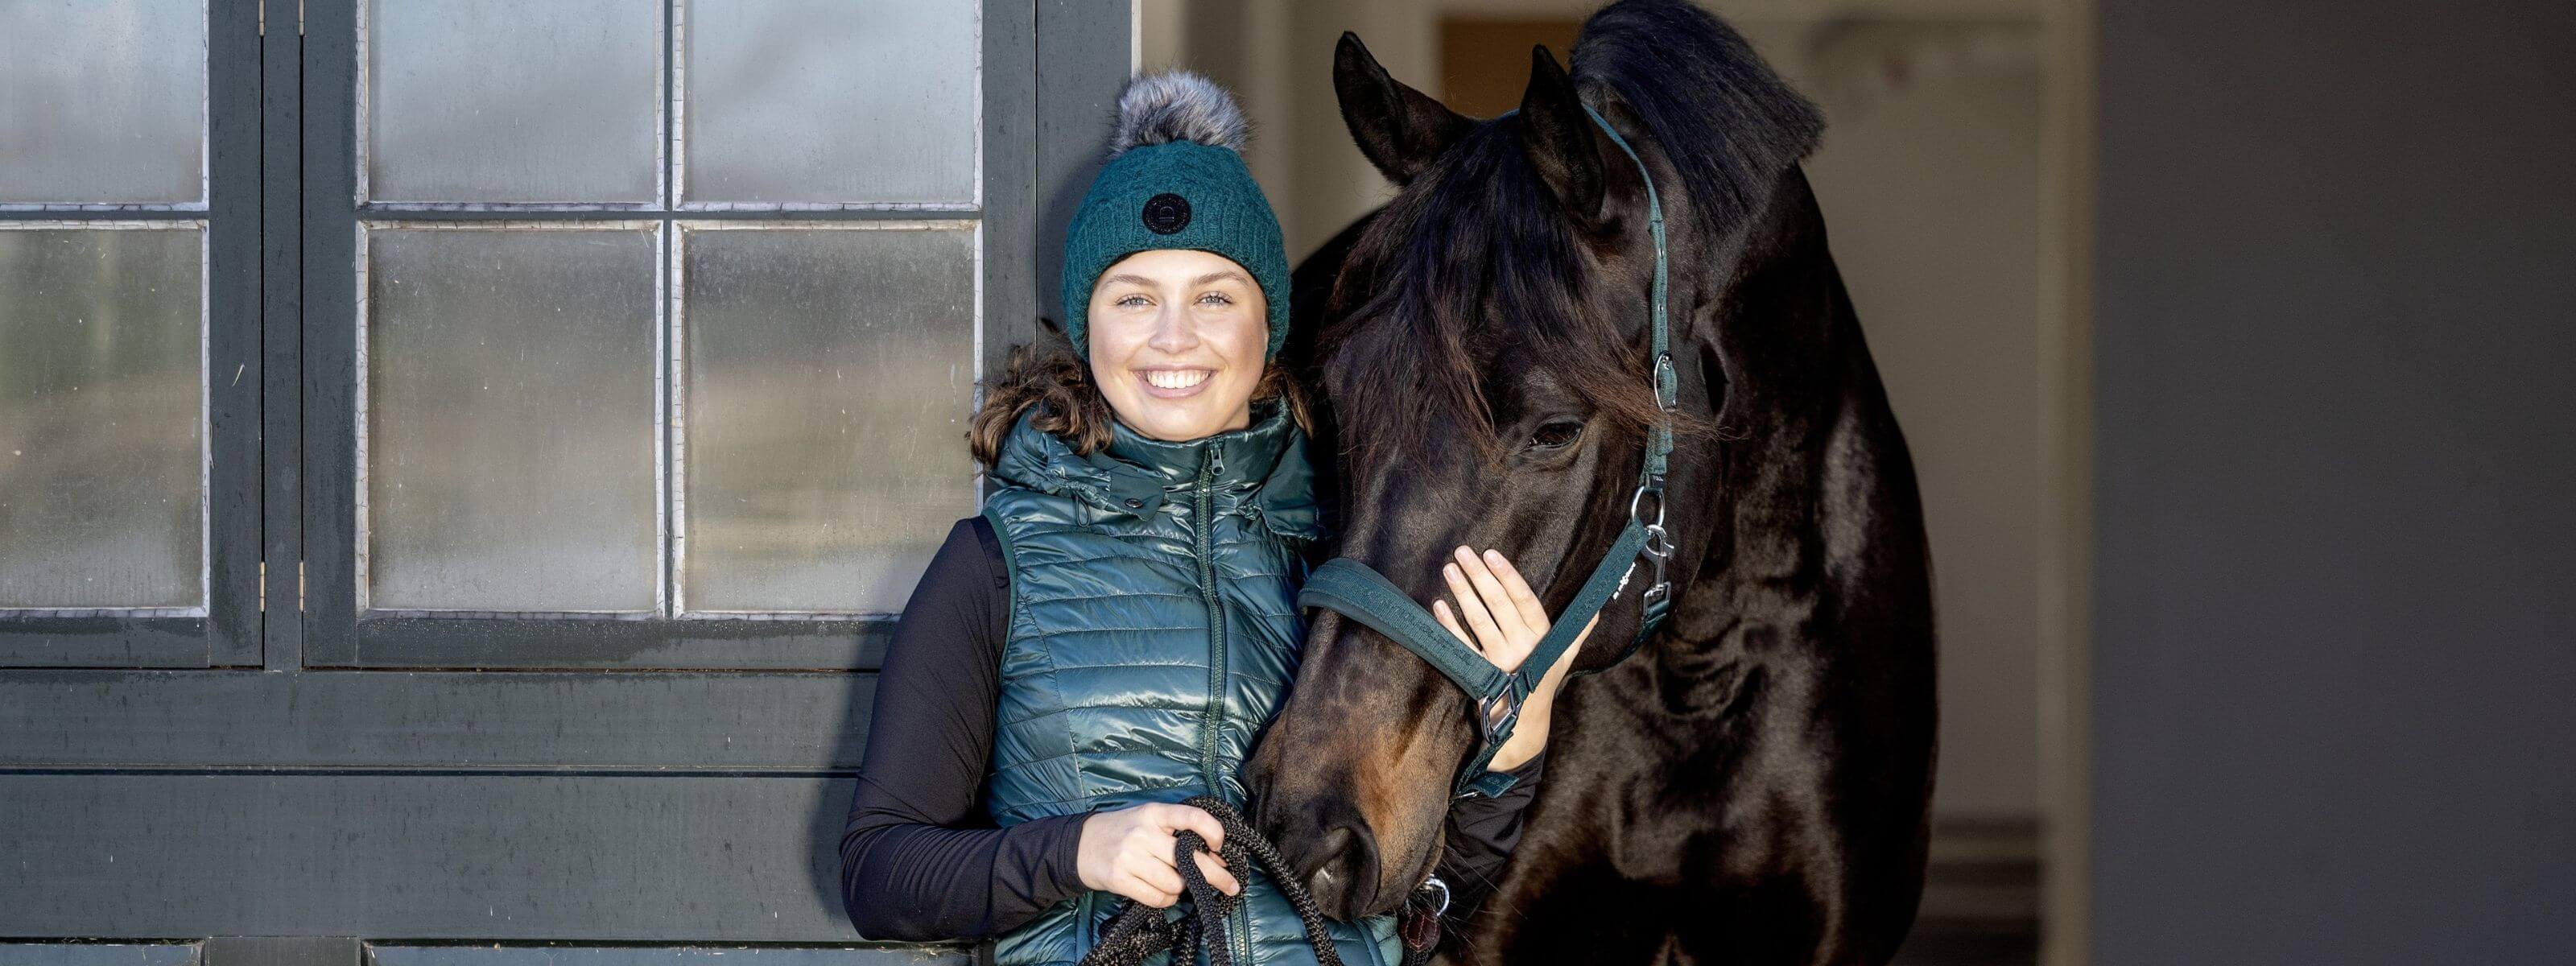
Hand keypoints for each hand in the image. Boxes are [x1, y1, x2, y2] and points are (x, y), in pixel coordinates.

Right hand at [1075, 802, 1239, 907]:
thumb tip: (1217, 858)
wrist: (1080, 845)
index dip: (1213, 832)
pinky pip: (1157, 897)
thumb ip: (1178, 833)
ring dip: (1181, 889)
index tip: (1221, 846)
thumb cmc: (1124, 832)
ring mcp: (1130, 856)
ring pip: (1175, 883)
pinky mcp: (1119, 878)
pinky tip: (1162, 892)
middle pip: (1190, 859)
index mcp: (1154, 813)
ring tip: (1175, 883)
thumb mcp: (1149, 821)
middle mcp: (1143, 832)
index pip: (1192, 817)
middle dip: (1216, 875)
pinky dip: (1166, 899)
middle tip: (1232, 885)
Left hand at [1431, 546, 1596, 770]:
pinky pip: (1461, 645)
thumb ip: (1578, 629)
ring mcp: (1499, 660)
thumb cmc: (1545, 678)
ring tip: (1450, 569)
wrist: (1526, 721)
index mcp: (1542, 636)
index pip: (1524, 599)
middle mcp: (1522, 646)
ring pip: (1478, 620)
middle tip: (1463, 552)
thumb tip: (1597, 607)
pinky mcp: (1479, 673)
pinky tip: (1438, 605)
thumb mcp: (1566, 655)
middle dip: (1479, 576)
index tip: (1491, 554)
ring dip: (1462, 593)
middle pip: (1497, 604)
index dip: (1507, 576)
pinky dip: (1448, 625)